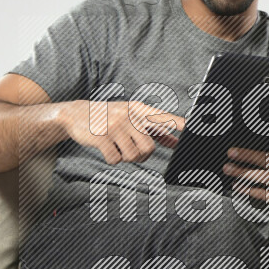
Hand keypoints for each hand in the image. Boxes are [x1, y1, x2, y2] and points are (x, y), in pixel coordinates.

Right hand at [59, 98, 184, 164]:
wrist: (76, 114)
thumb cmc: (110, 118)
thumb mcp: (131, 118)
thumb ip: (154, 130)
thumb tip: (176, 142)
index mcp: (138, 109)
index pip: (163, 117)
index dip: (178, 123)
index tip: (192, 128)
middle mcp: (129, 115)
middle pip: (148, 148)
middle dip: (142, 156)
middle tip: (132, 152)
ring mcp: (115, 125)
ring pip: (133, 155)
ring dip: (127, 158)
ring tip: (118, 148)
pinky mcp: (102, 136)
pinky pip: (116, 159)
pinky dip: (113, 159)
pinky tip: (107, 149)